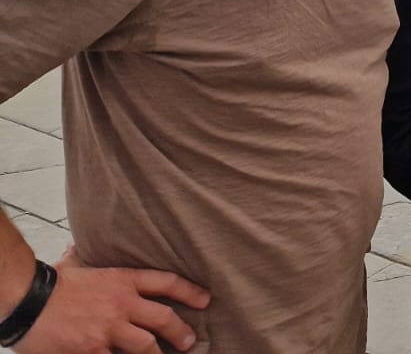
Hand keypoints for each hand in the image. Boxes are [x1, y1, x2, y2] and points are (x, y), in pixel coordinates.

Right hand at [15, 247, 209, 353]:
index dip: (190, 291)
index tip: (205, 299)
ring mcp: (109, 329)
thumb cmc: (50, 282)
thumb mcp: (74, 263)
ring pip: (146, 346)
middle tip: (190, 341)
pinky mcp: (92, 350)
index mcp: (122, 280)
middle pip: (163, 318)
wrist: (27, 302)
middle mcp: (122, 304)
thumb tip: (77, 244)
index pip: (166, 282)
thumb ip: (83, 256)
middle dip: (181, 331)